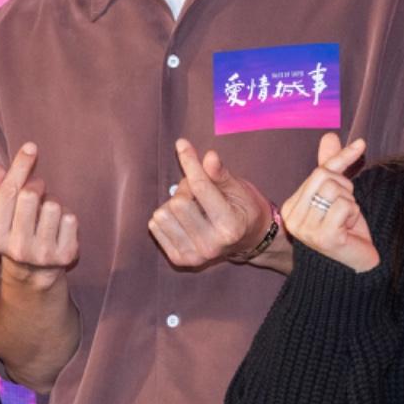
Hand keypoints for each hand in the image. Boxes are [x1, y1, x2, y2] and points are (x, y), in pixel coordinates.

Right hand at [0, 144, 77, 291]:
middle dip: (36, 186)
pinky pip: (71, 218)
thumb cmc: (17, 234)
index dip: (20, 166)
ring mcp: (42, 254)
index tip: (31, 147)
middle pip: (30, 195)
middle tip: (38, 192)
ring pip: (53, 205)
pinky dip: (67, 217)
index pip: (8, 193)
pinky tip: (59, 227)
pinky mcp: (65, 256)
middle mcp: (17, 247)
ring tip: (47, 214)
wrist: (34, 274)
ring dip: (53, 202)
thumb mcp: (3, 217)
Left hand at [147, 139, 272, 269]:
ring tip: (193, 207)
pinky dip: (167, 217)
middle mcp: (211, 245)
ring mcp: (194, 256)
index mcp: (230, 226)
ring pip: (163, 214)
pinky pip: (154, 227)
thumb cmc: (244, 209)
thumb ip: (221, 174)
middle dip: (185, 189)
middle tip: (198, 191)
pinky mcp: (180, 260)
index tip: (182, 144)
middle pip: (177, 202)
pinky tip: (184, 220)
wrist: (249, 240)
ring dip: (174, 204)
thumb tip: (208, 157)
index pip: (200, 188)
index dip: (190, 162)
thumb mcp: (239, 188)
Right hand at [282, 134, 377, 272]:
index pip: (319, 172)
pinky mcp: (324, 237)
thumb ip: (331, 166)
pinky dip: (354, 215)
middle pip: (325, 177)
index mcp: (291, 208)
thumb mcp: (338, 195)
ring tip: (347, 222)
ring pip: (336, 190)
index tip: (362, 143)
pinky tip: (350, 230)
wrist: (356, 267)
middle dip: (346, 189)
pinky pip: (344, 206)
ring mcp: (306, 229)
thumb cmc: (346, 231)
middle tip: (347, 210)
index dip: (341, 159)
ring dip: (351, 203)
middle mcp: (292, 219)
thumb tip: (329, 135)